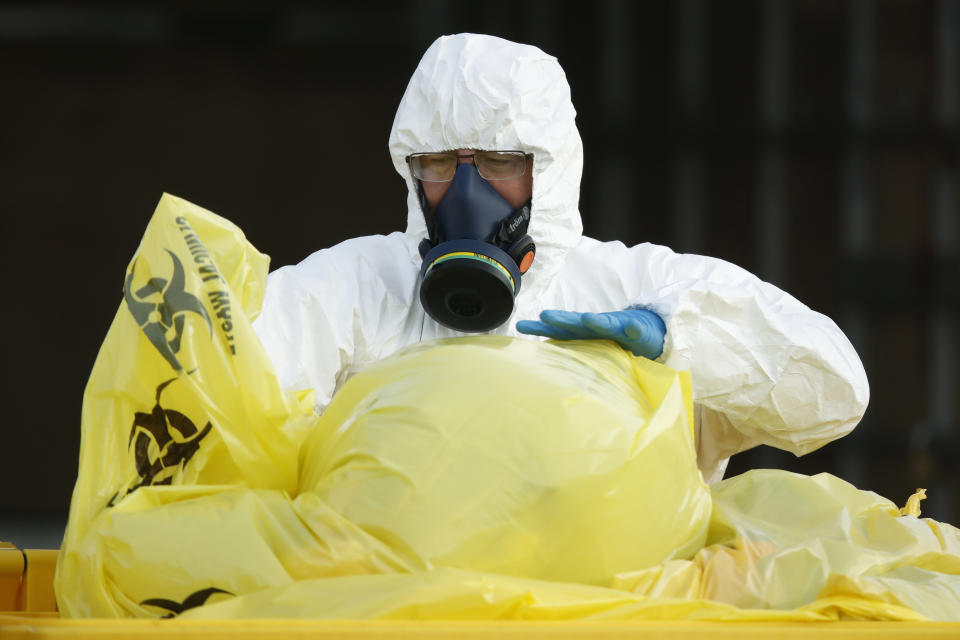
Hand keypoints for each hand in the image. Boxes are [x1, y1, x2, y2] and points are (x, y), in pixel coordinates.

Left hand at [516, 308, 665, 358]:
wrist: (647, 330)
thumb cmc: (613, 339)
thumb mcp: (588, 345)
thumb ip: (568, 352)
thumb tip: (539, 365)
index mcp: (583, 332)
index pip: (558, 330)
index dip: (540, 328)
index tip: (520, 326)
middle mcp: (597, 326)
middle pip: (576, 323)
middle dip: (561, 319)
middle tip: (545, 315)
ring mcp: (618, 327)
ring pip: (606, 323)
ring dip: (597, 320)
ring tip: (589, 318)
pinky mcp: (639, 331)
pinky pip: (637, 330)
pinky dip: (635, 329)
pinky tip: (633, 328)